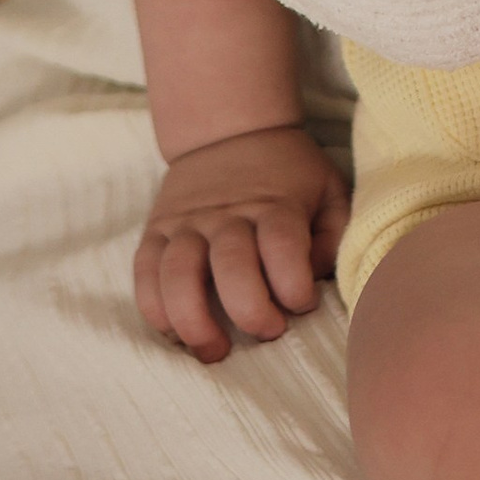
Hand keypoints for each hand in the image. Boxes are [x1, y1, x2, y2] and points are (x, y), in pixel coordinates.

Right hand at [135, 124, 350, 361]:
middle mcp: (227, 213)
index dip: (296, 287)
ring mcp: (186, 222)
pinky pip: (144, 272)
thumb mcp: (329, 190)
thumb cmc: (289, 173)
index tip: (303, 303)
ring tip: (214, 350)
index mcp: (275, 204)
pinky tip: (174, 332)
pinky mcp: (156, 229)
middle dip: (251, 311)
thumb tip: (318, 276)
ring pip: (178, 274)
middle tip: (268, 331)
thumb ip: (335, 234)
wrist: (229, 129)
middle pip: (231, 266)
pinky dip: (154, 308)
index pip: (283, 247)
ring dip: (194, 321)